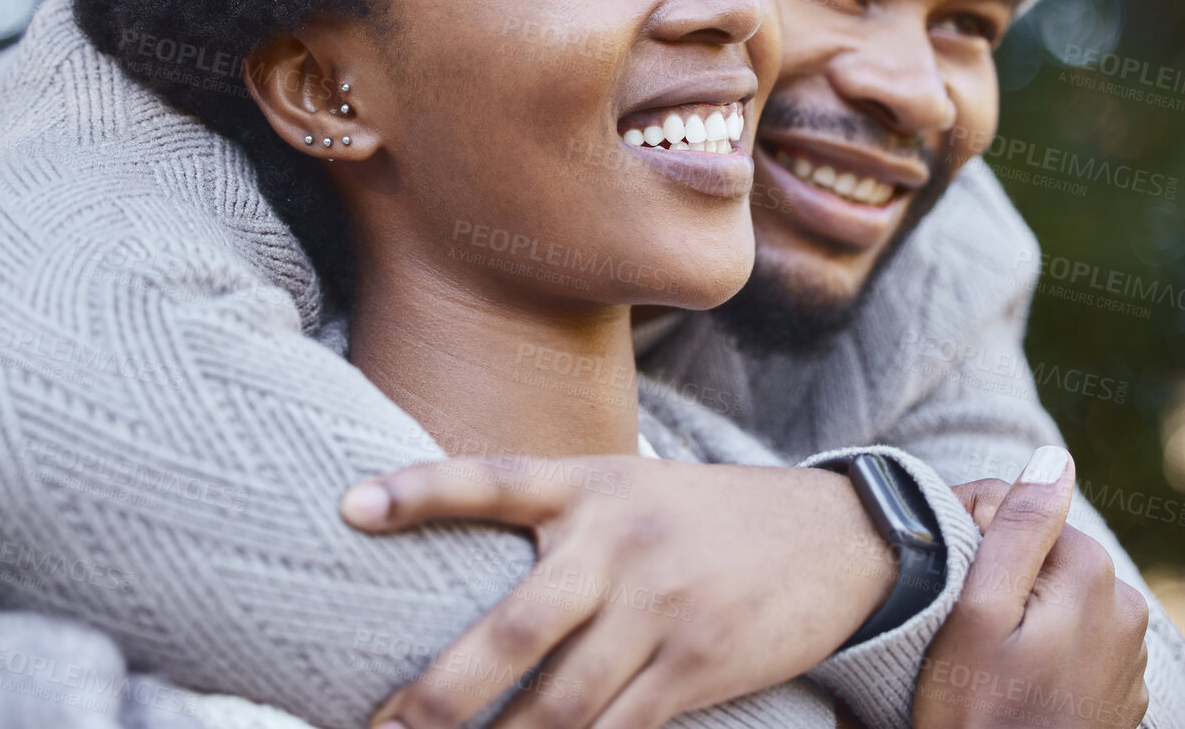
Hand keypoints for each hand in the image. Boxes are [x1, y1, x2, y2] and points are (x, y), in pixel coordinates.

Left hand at [340, 454, 898, 728]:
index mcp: (596, 487)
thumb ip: (562, 514)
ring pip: (562, 704)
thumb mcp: (634, 485)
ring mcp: (662, 611)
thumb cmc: (709, 514)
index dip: (422, 491)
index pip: (497, 480)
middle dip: (442, 692)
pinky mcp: (697, 669)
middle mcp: (622, 544)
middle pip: (517, 626)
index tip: (350, 508)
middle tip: (384, 727)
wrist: (834, 537)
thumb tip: (470, 556)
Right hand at [914, 446, 1149, 728]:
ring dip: (1027, 612)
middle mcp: (1126, 608)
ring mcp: (1130, 656)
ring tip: (984, 655)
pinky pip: (1076, 641)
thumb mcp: (978, 611)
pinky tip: (1012, 678)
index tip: (948, 581)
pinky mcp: (1122, 691)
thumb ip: (1019, 526)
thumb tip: (1056, 456)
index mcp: (1093, 576)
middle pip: (1050, 557)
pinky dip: (1046, 648)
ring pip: (1063, 599)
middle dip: (1006, 573)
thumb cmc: (976, 711)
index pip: (1029, 515)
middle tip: (960, 621)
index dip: (979, 536)